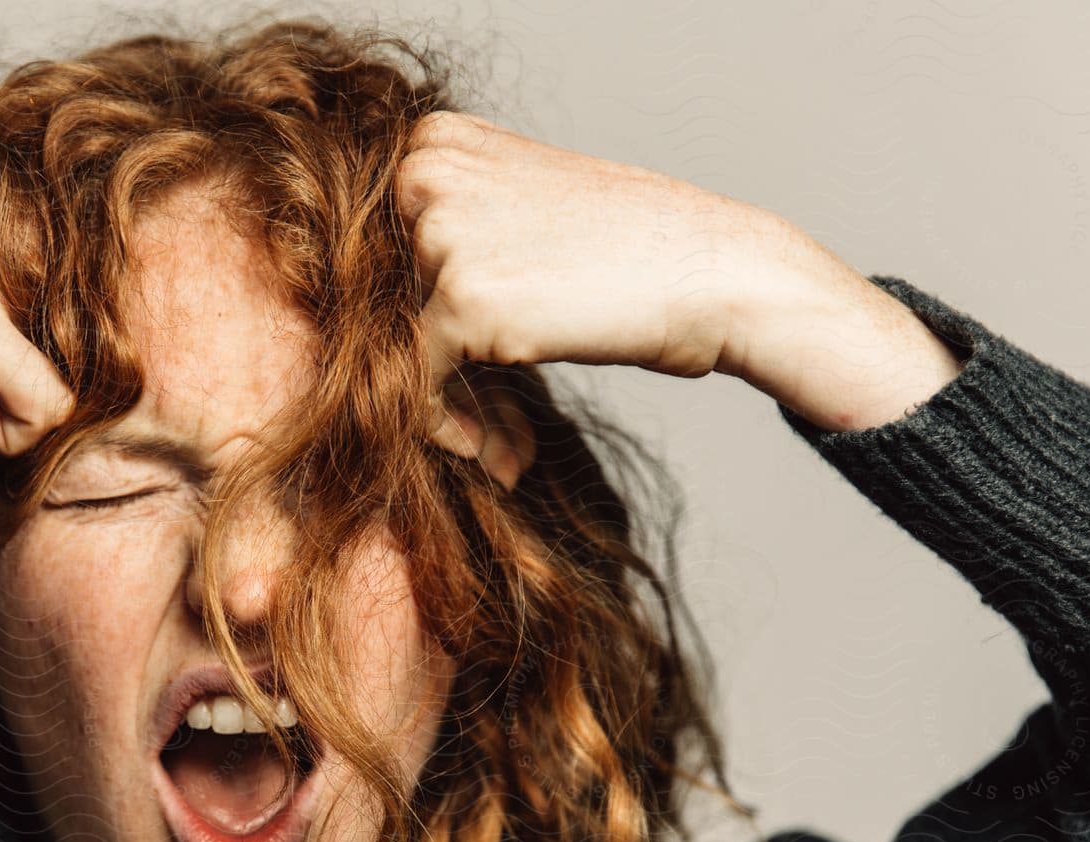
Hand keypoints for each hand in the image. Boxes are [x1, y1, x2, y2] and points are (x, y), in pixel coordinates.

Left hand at [395, 112, 965, 440]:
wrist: (720, 275)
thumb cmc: (634, 257)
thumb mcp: (526, 219)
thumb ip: (449, 246)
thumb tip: (370, 330)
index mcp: (434, 142)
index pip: (379, 260)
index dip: (415, 329)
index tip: (469, 376)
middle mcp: (426, 174)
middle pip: (381, 308)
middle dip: (434, 376)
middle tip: (491, 428)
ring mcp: (440, 234)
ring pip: (395, 351)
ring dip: (453, 413)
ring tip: (505, 446)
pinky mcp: (457, 300)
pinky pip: (414, 386)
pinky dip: (450, 429)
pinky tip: (500, 452)